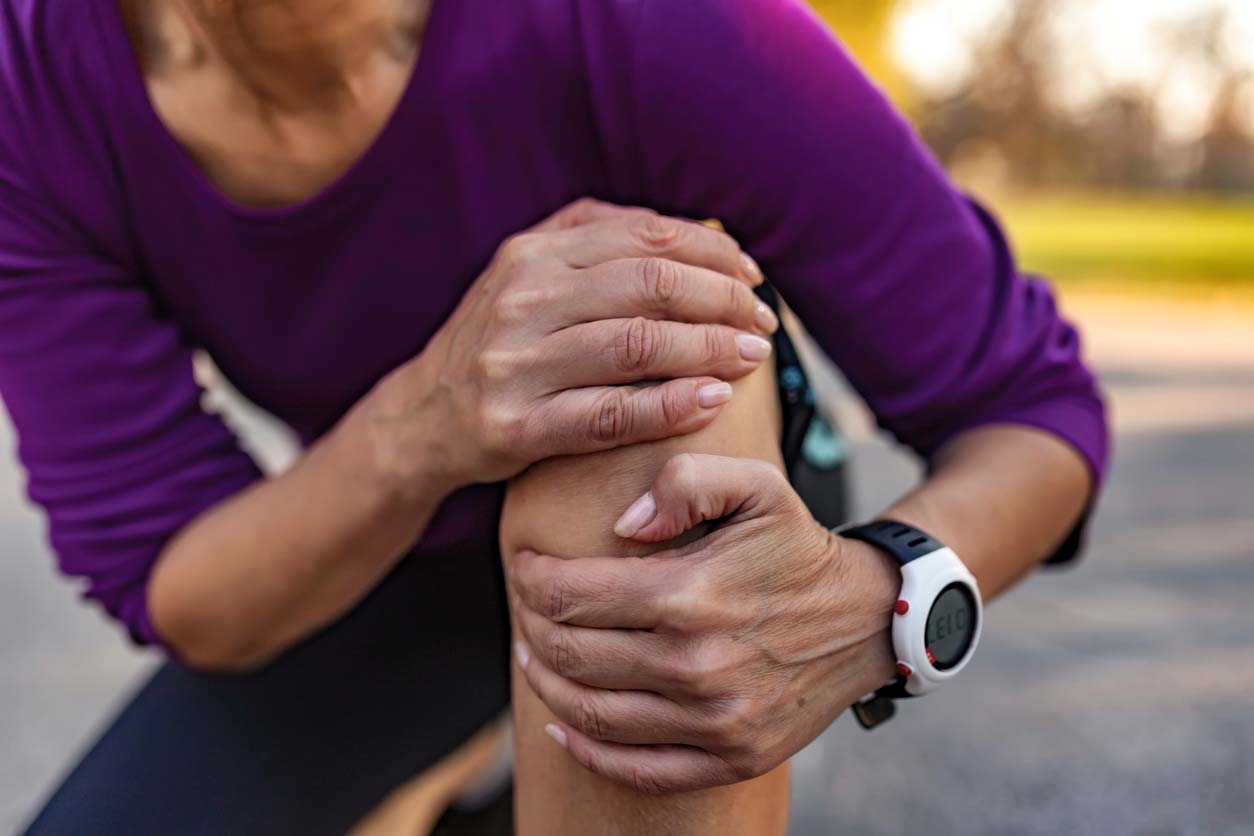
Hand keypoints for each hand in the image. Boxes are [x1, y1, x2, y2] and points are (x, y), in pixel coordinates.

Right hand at [368, 199, 778, 489]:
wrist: (422, 418)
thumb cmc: (497, 341)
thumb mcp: (527, 273)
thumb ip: (593, 238)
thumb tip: (689, 227)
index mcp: (533, 253)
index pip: (646, 236)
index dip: (713, 253)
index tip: (752, 278)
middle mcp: (523, 298)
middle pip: (651, 284)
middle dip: (723, 300)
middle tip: (762, 323)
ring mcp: (517, 363)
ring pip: (637, 345)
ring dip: (710, 349)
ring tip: (751, 358)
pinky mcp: (517, 426)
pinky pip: (611, 414)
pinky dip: (670, 406)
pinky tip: (711, 401)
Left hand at [507, 454, 901, 792]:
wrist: (867, 618)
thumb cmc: (797, 546)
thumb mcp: (755, 485)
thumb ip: (685, 482)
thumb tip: (623, 526)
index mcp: (691, 595)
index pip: (570, 595)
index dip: (530, 578)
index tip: (524, 565)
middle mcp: (696, 665)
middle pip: (569, 653)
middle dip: (530, 625)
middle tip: (526, 606)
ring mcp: (713, 720)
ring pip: (589, 712)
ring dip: (545, 683)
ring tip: (531, 655)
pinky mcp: (728, 757)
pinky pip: (635, 768)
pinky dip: (586, 750)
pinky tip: (561, 727)